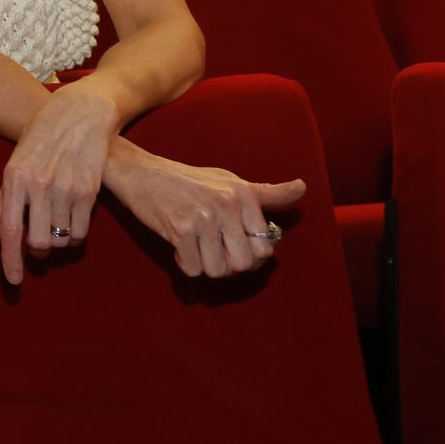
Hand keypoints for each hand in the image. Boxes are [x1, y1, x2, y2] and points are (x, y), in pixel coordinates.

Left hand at [0, 86, 118, 285]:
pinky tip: (71, 224)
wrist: (78, 114)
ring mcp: (65, 188)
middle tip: (40, 245)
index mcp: (14, 179)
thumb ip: (2, 200)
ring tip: (55, 229)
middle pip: (39, 242)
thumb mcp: (15, 164)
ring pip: (61, 239)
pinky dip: (75, 236)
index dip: (10, 260)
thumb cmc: (41, 139)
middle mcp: (38, 186)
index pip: (10, 230)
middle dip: (39, 252)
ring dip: (58, 243)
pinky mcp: (88, 191)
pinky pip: (80, 232)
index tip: (14, 281)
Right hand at [106, 147, 305, 278]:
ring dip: (206, 267)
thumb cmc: (188, 180)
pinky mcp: (179, 229)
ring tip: (197, 250)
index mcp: (243, 194)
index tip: (234, 248)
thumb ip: (266, 193)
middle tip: (214, 254)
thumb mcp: (229, 181)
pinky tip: (180, 249)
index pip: (264, 247)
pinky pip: (192, 268)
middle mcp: (227, 204)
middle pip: (244, 264)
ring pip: (218, 270)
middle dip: (229, 267)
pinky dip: (186, 265)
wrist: (142, 173)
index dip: (251, 257)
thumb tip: (302, 188)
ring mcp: (203, 217)